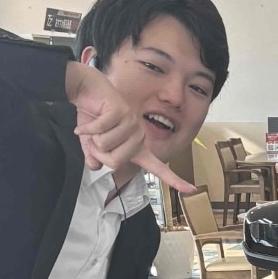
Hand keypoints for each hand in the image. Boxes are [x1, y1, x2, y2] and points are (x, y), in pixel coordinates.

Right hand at [65, 60, 192, 196]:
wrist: (86, 89)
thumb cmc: (92, 116)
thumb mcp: (91, 142)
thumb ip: (95, 155)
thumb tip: (95, 166)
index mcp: (137, 148)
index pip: (159, 168)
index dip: (174, 180)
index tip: (191, 189)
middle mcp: (139, 137)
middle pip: (115, 162)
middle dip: (97, 152)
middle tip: (94, 138)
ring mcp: (133, 124)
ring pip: (106, 146)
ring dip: (92, 138)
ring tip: (94, 126)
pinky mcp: (122, 113)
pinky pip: (100, 131)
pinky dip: (87, 128)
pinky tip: (87, 121)